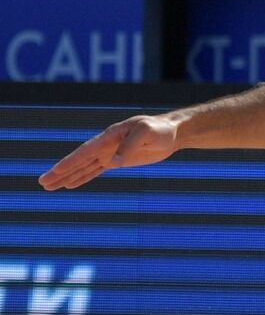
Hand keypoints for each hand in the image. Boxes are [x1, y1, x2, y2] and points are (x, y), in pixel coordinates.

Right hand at [38, 114, 179, 190]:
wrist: (173, 132)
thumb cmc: (160, 129)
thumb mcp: (147, 132)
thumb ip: (130, 146)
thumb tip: (113, 163)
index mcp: (110, 135)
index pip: (87, 150)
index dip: (71, 161)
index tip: (56, 170)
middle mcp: (106, 144)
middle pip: (80, 160)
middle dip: (61, 171)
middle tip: (42, 182)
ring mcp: (110, 152)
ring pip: (84, 166)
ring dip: (67, 176)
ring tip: (48, 186)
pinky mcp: (118, 160)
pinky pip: (95, 170)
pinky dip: (82, 177)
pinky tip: (70, 184)